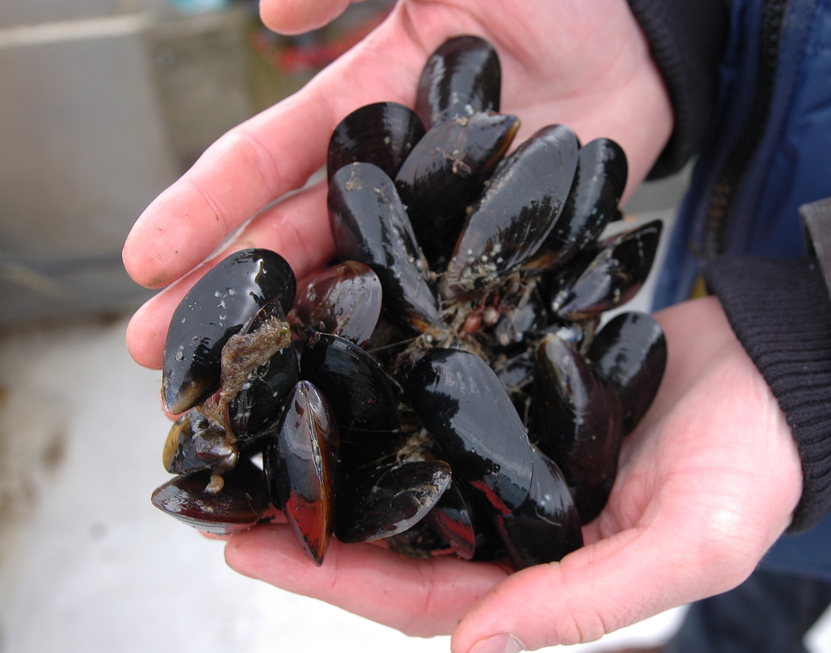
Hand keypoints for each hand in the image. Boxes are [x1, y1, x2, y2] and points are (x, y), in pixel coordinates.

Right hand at [121, 0, 671, 370]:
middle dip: (232, 298)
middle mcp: (398, 175)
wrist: (648, 27)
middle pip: (301, 242)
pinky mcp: (511, 249)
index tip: (142, 261)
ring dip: (311, 339)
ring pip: (368, 288)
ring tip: (254, 398)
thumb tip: (267, 16)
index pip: (266, 160)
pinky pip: (458, 303)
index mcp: (366, 105)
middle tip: (166, 363)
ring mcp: (453, 221)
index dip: (202, 207)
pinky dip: (419, 347)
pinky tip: (382, 395)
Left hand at [223, 297, 803, 652]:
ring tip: (253, 441)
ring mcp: (513, 460)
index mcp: (545, 574)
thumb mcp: (693, 547)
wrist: (783, 371)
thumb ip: (588, 601)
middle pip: (393, 538)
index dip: (340, 582)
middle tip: (219, 502)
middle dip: (307, 526)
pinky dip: (384, 399)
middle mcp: (516, 524)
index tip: (252, 555)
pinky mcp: (516, 398)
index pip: (426, 595)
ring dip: (334, 460)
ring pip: (405, 472)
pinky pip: (436, 406)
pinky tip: (335, 370)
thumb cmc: (753, 467)